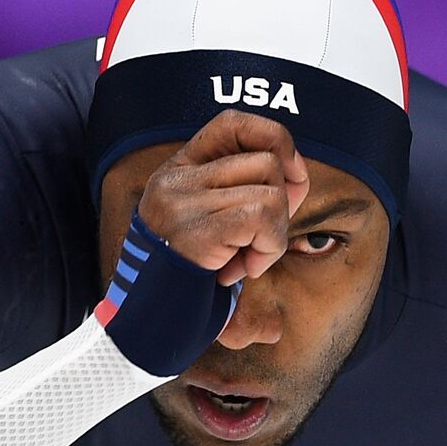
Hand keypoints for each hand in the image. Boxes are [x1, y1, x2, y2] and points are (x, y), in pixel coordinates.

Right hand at [137, 109, 309, 286]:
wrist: (148, 321)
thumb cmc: (190, 277)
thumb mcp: (212, 222)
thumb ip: (242, 192)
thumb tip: (298, 176)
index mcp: (179, 169)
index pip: (233, 123)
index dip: (275, 140)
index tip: (292, 174)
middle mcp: (175, 179)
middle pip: (266, 162)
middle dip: (283, 205)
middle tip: (260, 241)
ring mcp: (182, 203)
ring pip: (271, 193)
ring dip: (274, 236)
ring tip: (247, 259)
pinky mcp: (195, 230)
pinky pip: (262, 219)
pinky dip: (269, 249)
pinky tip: (244, 269)